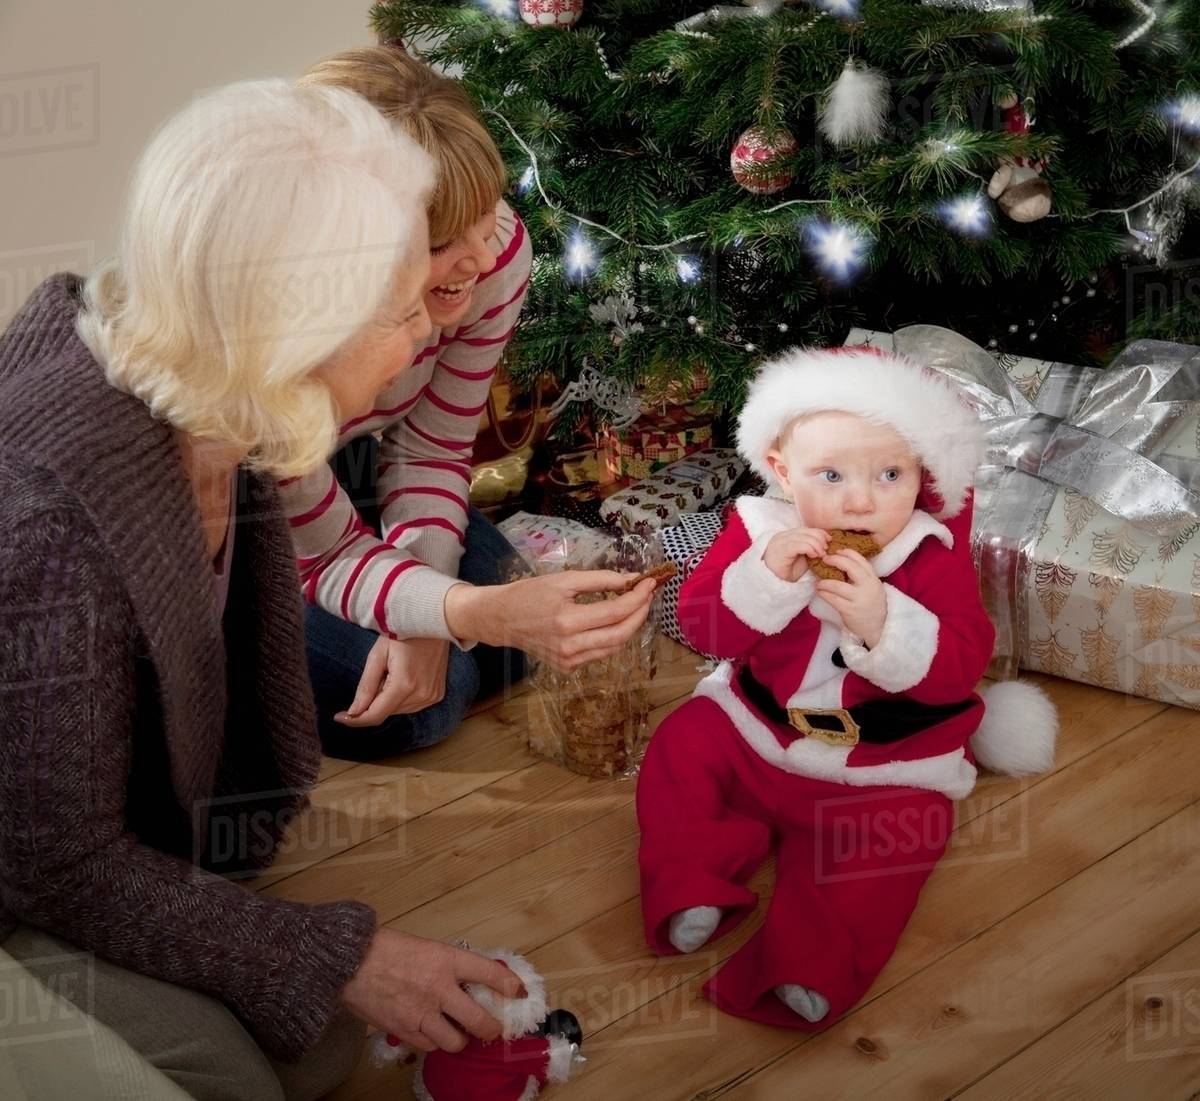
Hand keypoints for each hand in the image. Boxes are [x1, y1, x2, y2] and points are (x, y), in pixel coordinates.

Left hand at [335, 637, 449, 726]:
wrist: (435, 621)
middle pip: (386, 712)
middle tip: (377, 674)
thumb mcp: (378, 654)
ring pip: (398, 710)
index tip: (339, 717)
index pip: (375, 715)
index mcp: (404, 685)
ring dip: (388, 699)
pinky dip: (401, 697)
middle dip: (373, 701)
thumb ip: (366, 686)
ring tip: (393, 671)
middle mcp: (421, 695)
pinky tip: (403, 676)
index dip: (355, 719)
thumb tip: (354, 712)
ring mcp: (432, 696)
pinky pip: (412, 705)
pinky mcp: (437, 695)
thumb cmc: (404, 632)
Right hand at [339, 929, 525, 1053]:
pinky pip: (430, 1046)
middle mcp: (440, 989)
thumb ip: (449, 965)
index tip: (518, 992)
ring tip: (460, 1033)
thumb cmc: (387, 949)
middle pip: (480, 1021)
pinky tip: (433, 1032)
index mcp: (447, 960)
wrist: (351, 963)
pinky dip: (435, 1042)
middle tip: (493, 1028)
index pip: (489, 973)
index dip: (509, 985)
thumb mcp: (426, 947)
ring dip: (461, 1040)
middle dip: (492, 1029)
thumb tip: (470, 980)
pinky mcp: (405, 1031)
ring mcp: (422, 1014)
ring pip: (456, 1043)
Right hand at [443, 571, 657, 673]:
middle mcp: (569, 645)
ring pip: (614, 647)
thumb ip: (601, 580)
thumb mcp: (564, 579)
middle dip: (640, 614)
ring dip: (629, 627)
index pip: (615, 612)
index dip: (637, 598)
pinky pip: (599, 654)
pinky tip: (611, 622)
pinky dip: (611, 638)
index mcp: (567, 620)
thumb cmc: (530, 594)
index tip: (649, 583)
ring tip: (634, 606)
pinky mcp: (567, 668)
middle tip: (647, 596)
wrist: (501, 619)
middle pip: (621, 634)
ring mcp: (569, 661)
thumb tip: (632, 579)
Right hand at [761, 527, 829, 581]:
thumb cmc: (787, 572)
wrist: (772, 584)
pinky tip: (813, 556)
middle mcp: (783, 536)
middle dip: (820, 539)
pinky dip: (809, 548)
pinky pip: (799, 544)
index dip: (820, 533)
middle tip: (825, 551)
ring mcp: (781, 542)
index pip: (807, 529)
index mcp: (788, 536)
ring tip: (821, 555)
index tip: (829, 541)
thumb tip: (826, 544)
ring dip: (817, 545)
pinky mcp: (781, 550)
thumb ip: (810, 549)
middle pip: (807, 531)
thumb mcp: (802, 558)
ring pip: (805, 537)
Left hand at [814, 548, 886, 646]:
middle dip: (836, 560)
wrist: (877, 627)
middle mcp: (868, 587)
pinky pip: (833, 599)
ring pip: (837, 585)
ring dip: (824, 582)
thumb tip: (842, 561)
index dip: (848, 553)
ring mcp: (859, 599)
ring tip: (818, 582)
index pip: (861, 560)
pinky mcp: (850, 610)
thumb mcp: (872, 587)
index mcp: (873, 579)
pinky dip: (823, 593)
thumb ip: (861, 576)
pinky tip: (820, 592)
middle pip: (851, 567)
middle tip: (825, 559)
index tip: (837, 551)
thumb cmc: (870, 604)